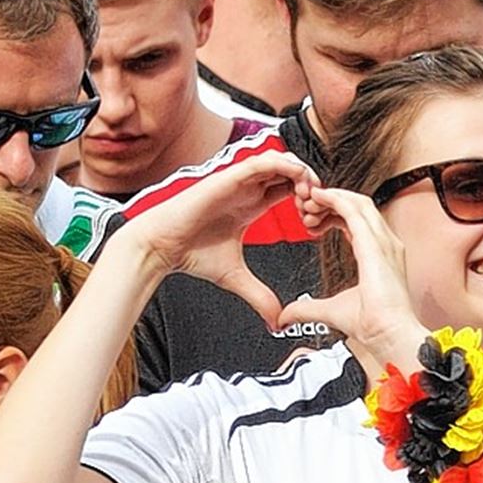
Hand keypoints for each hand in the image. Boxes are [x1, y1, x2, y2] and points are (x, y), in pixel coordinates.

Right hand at [122, 148, 313, 327]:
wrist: (164, 246)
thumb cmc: (192, 254)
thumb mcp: (237, 278)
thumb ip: (260, 297)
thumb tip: (277, 322)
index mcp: (253, 205)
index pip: (291, 189)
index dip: (310, 200)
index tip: (316, 223)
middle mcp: (248, 189)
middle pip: (291, 171)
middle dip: (311, 185)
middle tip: (319, 208)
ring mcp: (240, 180)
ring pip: (282, 160)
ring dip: (302, 173)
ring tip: (310, 196)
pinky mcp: (229, 176)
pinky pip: (263, 160)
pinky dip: (285, 167)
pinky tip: (297, 184)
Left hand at [279, 188, 426, 373]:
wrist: (388, 334)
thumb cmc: (373, 325)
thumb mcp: (330, 311)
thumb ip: (306, 310)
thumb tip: (285, 316)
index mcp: (380, 256)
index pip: (358, 222)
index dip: (334, 215)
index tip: (312, 223)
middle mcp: (386, 244)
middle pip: (358, 206)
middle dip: (330, 203)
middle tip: (306, 210)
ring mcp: (383, 241)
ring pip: (356, 202)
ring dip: (330, 198)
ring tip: (308, 203)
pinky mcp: (374, 243)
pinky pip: (352, 209)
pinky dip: (333, 199)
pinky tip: (317, 198)